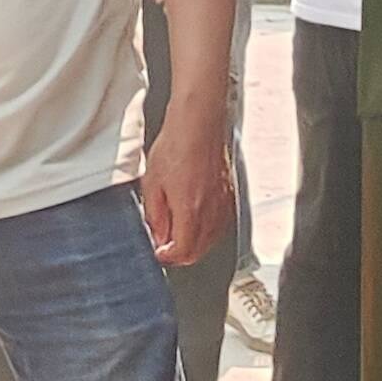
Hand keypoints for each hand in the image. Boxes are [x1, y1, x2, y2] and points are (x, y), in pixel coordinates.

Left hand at [139, 109, 233, 267]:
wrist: (198, 124)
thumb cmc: (176, 146)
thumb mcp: (152, 184)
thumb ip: (155, 216)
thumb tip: (158, 235)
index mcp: (190, 211)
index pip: (182, 252)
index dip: (167, 257)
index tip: (158, 252)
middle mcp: (210, 212)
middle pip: (198, 251)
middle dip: (180, 253)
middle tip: (165, 245)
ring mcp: (222, 204)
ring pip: (210, 240)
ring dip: (194, 242)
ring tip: (178, 230)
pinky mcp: (229, 195)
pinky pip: (219, 224)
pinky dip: (206, 229)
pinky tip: (195, 219)